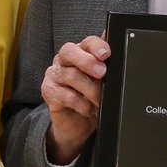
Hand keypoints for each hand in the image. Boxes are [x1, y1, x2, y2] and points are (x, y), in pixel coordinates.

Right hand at [42, 36, 109, 163]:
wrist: (78, 124)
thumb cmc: (90, 98)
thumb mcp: (102, 82)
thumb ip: (106, 63)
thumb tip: (118, 45)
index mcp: (78, 53)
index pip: (86, 42)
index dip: (96, 46)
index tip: (106, 54)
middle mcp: (63, 61)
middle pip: (69, 51)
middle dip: (87, 61)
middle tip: (102, 72)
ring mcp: (53, 75)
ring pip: (71, 75)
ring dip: (90, 90)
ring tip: (99, 100)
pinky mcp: (48, 92)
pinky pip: (66, 95)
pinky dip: (81, 104)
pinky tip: (88, 109)